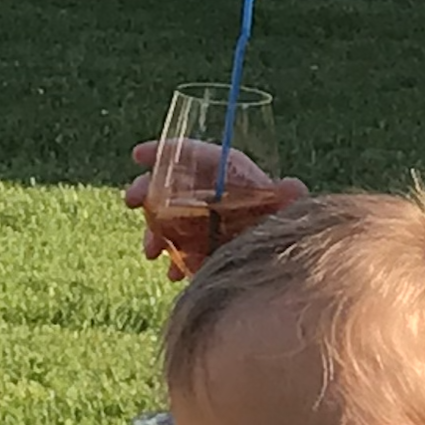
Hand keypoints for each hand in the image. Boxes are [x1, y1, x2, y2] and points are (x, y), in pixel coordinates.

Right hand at [124, 141, 307, 279]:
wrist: (294, 270)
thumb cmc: (291, 231)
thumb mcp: (289, 213)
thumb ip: (289, 199)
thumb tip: (292, 186)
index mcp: (234, 176)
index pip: (197, 155)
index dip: (167, 150)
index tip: (137, 155)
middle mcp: (218, 195)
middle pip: (176, 183)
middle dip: (148, 190)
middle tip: (130, 201)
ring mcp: (209, 223)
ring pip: (172, 217)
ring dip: (155, 231)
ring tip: (150, 251)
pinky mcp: (205, 249)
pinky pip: (180, 248)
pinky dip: (172, 258)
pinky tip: (171, 274)